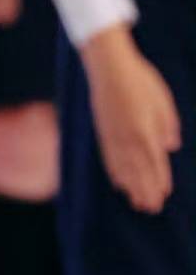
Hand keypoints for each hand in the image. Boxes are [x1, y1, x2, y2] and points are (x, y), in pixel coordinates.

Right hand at [83, 24, 181, 213]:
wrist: (108, 65)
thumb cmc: (140, 79)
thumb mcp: (162, 100)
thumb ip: (168, 125)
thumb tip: (171, 147)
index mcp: (146, 130)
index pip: (156, 162)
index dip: (160, 179)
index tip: (164, 195)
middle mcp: (128, 137)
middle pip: (139, 171)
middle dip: (146, 191)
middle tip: (151, 209)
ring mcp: (113, 135)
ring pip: (123, 168)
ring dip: (131, 187)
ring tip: (137, 203)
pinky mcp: (102, 131)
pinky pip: (109, 158)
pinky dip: (114, 172)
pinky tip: (118, 182)